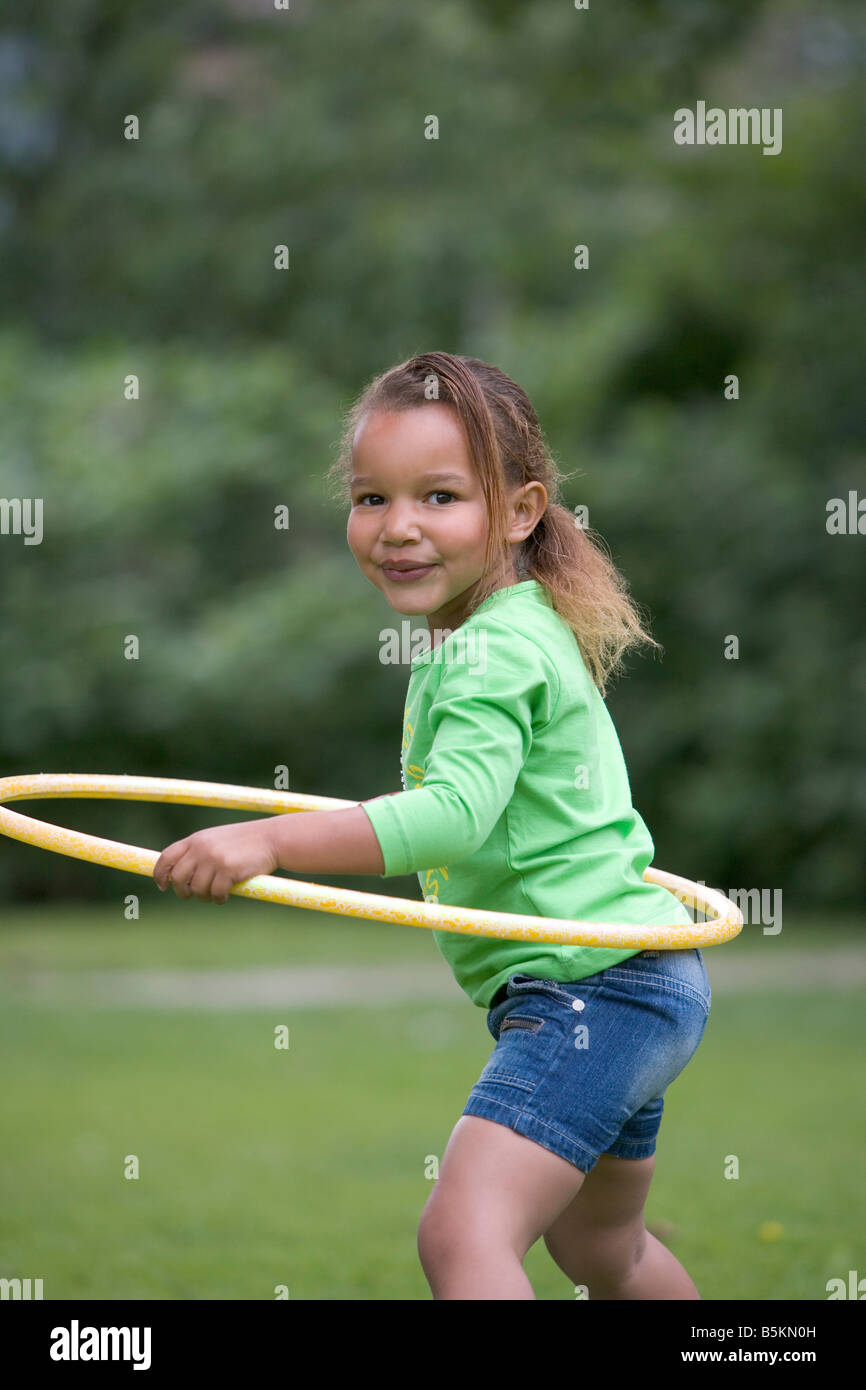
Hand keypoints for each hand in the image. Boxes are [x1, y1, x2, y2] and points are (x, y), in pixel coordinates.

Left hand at [153, 820, 279, 903]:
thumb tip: (177, 876)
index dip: (160, 874)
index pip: (166, 857)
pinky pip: (216, 894)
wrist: (272, 838)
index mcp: (196, 839)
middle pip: (178, 877)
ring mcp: (215, 859)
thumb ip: (197, 852)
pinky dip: (219, 898)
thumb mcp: (216, 840)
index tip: (163, 885)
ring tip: (215, 893)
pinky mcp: (229, 870)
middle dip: (183, 891)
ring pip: (197, 889)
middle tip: (194, 894)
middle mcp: (202, 848)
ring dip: (205, 896)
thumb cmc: (244, 842)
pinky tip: (226, 895)